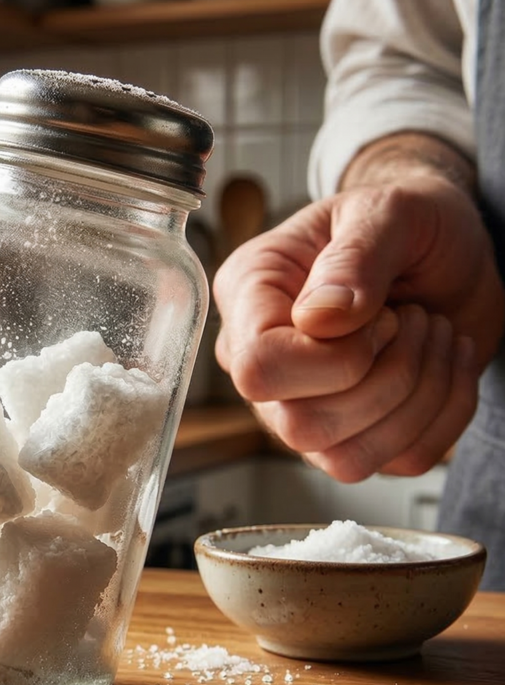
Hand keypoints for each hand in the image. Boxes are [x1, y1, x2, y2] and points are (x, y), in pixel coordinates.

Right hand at [213, 175, 503, 481]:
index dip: (333, 358)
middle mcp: (263, 362)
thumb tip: (320, 319)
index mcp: (249, 298)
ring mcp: (303, 406)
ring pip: (345, 458)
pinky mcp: (356, 433)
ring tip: (432, 333)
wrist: (447, 246)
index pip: (259, 368)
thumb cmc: (405, 221)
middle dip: (387, 378)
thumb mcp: (388, 211)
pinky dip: (447, 411)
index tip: (379, 314)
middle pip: (300, 426)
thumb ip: (354, 256)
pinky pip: (400, 460)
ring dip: (419, 396)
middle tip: (412, 319)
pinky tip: (445, 361)